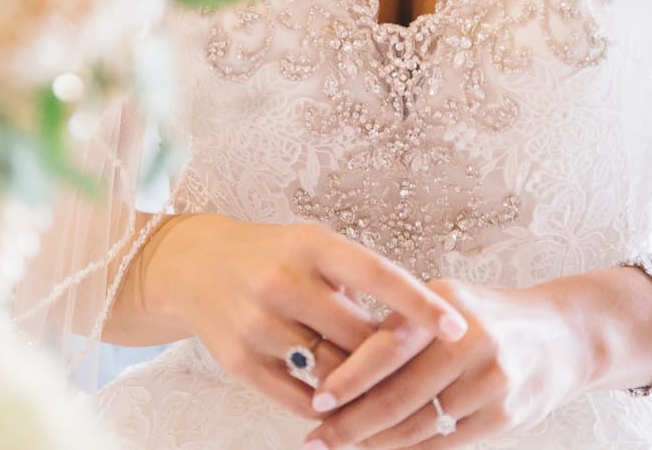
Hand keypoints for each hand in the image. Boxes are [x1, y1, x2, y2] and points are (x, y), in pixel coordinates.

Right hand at [142, 216, 469, 422]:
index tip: (457, 328)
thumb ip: (357, 281)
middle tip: (422, 370)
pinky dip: (328, 406)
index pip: (378, 275)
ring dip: (362, 386)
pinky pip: (300, 399)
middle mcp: (283, 282)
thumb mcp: (313, 247)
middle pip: (359, 336)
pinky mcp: (240, 362)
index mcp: (311, 245)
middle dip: (392, 357)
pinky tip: (342, 404)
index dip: (420, 304)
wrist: (194, 267)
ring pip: (333, 373)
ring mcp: (259, 325)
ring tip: (385, 391)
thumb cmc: (272, 256)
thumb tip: (413, 328)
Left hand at [302, 279, 595, 448]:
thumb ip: (402, 330)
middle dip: (352, 422)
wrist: (563, 337)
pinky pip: (446, 442)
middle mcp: (471, 339)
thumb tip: (335, 368)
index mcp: (446, 304)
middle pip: (400, 394)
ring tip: (344, 447)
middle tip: (318, 439)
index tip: (317, 400)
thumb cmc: (489, 320)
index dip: (350, 377)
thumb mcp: (447, 304)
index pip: (389, 345)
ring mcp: (492, 379)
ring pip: (420, 425)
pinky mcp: (506, 414)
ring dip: (377, 442)